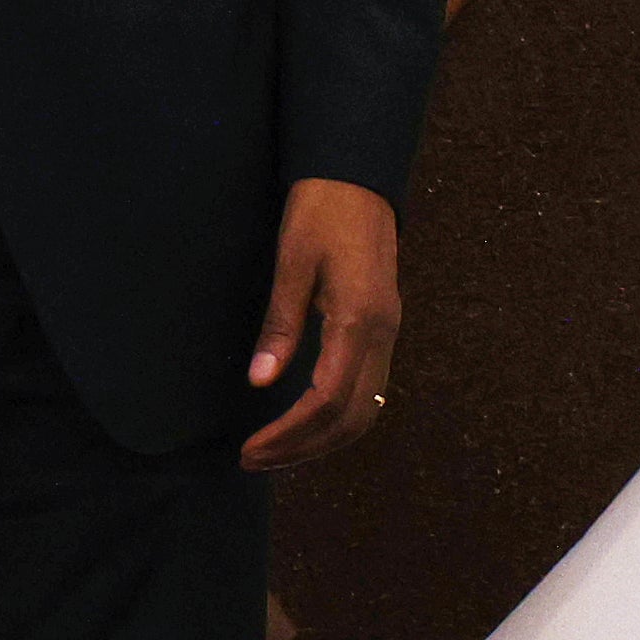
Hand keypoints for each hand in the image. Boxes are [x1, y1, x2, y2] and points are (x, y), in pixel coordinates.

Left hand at [240, 178, 401, 471]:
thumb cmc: (320, 212)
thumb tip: (260, 382)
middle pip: (351, 418)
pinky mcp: (382, 331)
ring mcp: (388, 335)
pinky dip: (336, 420)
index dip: (289, 433)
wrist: (358, 179)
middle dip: (303, 448)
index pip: (327, 399)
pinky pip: (368, 392)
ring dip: (321, 441)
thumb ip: (280, 325)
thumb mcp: (292, 263)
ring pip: (365, 411)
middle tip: (254, 461)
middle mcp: (382, 335)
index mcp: (359, 319)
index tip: (251, 448)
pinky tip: (304, 426)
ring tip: (275, 453)